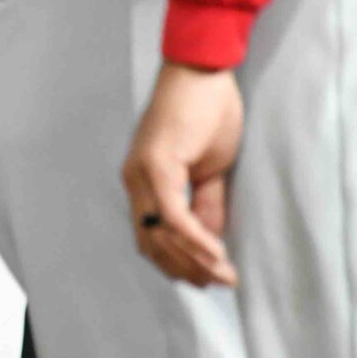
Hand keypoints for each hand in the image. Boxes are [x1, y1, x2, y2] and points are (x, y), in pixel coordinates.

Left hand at [122, 62, 241, 286]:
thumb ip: (205, 204)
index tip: (207, 281)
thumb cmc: (204, 114)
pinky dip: (192, 238)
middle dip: (186, 269)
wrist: (200, 72)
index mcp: (141, 181)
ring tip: (223, 276)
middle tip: (218, 284)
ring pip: (159, 233)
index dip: (177, 263)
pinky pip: (171, 213)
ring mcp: (141, 172)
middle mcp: (133, 179)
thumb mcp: (209, 169)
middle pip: (151, 242)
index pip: (150, 236)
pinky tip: (215, 253)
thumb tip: (208, 240)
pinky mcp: (157, 163)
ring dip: (192, 260)